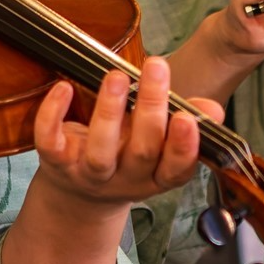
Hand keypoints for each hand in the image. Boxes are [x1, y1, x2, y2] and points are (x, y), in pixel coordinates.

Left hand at [31, 57, 224, 208]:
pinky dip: (54, 116)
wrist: (78, 195)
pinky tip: (63, 88)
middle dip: (151, 110)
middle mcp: (126, 178)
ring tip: (116, 76)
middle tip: (157, 68)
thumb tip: (213, 111)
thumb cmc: (127, 156)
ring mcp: (90, 174)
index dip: (184, 147)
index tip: (188, 118)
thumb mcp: (160, 145)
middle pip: (142, 151)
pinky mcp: (57, 164)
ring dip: (109, 112)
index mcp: (156, 176)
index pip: (176, 169)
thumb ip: (186, 124)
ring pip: (101, 151)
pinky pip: (51, 144)